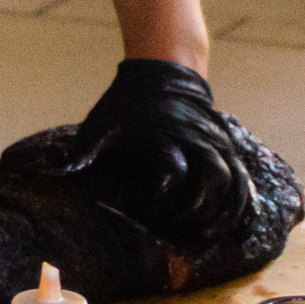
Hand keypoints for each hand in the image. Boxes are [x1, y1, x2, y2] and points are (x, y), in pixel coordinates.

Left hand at [32, 59, 253, 244]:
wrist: (164, 67)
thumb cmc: (126, 101)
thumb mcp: (101, 123)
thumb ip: (84, 152)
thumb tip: (59, 174)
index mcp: (163, 136)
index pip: (172, 173)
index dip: (163, 199)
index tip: (149, 211)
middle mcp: (195, 139)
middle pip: (213, 180)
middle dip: (200, 211)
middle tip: (183, 232)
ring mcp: (214, 142)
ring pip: (234, 180)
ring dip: (226, 211)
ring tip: (211, 235)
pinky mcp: (226, 145)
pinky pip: (243, 176)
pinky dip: (245, 202)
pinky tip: (241, 225)